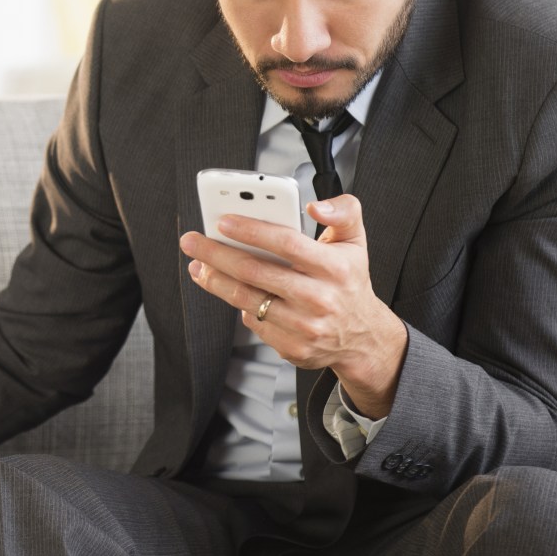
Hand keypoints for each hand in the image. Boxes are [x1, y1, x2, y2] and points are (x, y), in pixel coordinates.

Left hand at [179, 194, 406, 418]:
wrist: (363, 336)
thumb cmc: (350, 282)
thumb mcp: (356, 241)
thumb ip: (343, 211)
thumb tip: (315, 207)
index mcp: (334, 268)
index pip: (285, 243)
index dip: (250, 231)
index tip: (222, 222)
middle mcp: (319, 298)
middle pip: (255, 272)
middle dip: (215, 254)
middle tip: (193, 242)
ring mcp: (305, 326)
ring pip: (246, 299)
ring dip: (215, 280)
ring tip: (199, 266)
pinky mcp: (293, 348)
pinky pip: (254, 322)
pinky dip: (239, 305)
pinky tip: (231, 291)